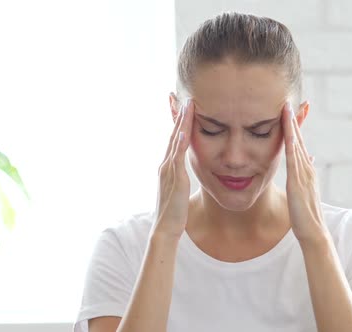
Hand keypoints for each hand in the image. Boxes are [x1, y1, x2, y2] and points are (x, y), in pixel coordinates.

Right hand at [153, 98, 193, 238]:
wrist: (165, 228)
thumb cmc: (174, 212)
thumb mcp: (179, 190)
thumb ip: (181, 178)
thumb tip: (186, 173)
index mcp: (168, 166)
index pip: (174, 139)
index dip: (178, 122)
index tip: (182, 106)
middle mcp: (166, 164)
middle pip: (173, 134)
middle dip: (177, 115)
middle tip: (181, 96)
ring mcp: (169, 170)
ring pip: (175, 141)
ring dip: (181, 123)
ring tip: (186, 105)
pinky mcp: (175, 179)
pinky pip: (178, 158)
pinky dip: (180, 143)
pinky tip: (184, 131)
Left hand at [282, 102, 325, 242]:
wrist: (314, 232)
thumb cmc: (306, 214)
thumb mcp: (304, 191)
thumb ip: (305, 175)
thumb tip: (310, 159)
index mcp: (306, 170)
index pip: (300, 143)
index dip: (295, 126)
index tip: (291, 110)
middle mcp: (307, 168)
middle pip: (300, 139)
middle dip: (295, 119)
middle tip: (291, 99)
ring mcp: (304, 173)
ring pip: (297, 144)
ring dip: (292, 126)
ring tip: (287, 108)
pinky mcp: (298, 181)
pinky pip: (294, 158)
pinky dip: (291, 143)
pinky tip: (287, 132)